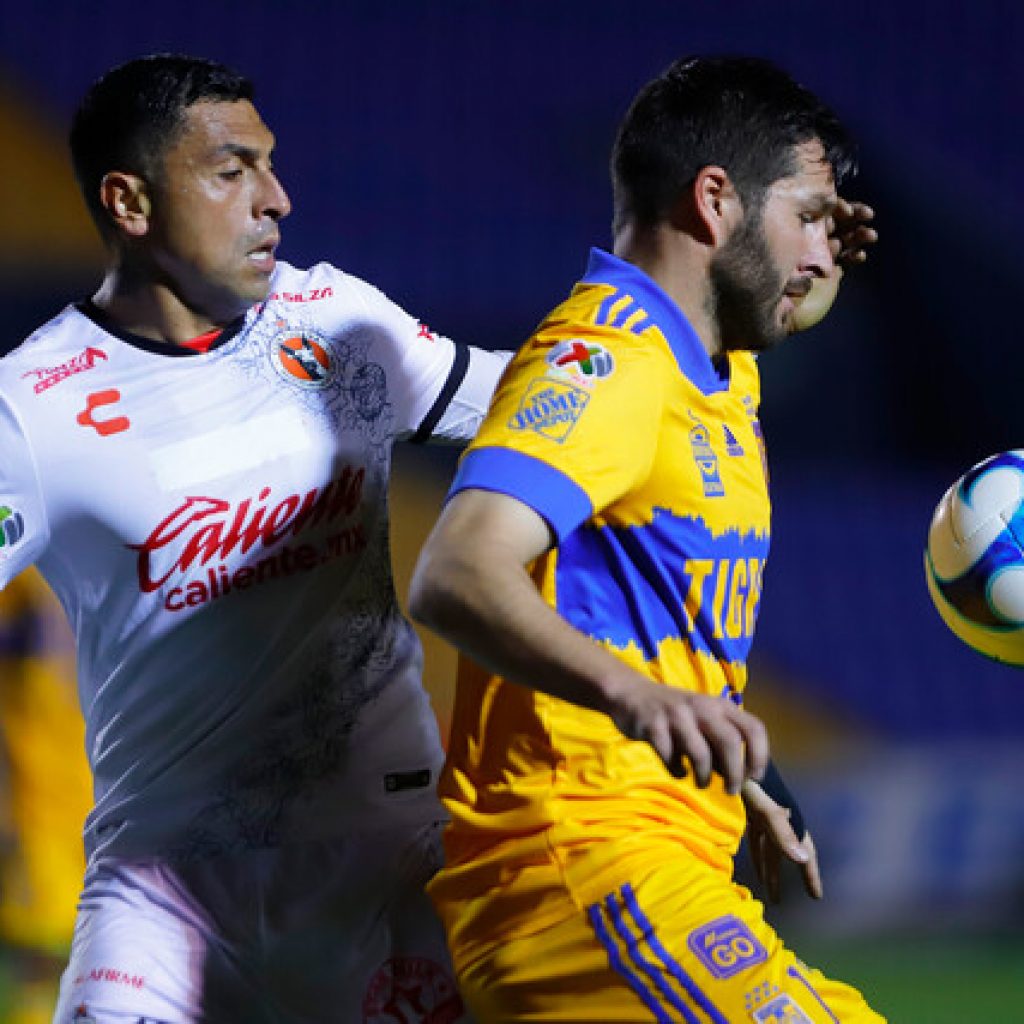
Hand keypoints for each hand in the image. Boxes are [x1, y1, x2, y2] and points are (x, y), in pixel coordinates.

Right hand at [609, 680, 768, 794]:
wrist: (632, 694)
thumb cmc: (675, 714)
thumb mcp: (703, 719)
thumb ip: (721, 741)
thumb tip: (742, 776)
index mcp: (720, 705)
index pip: (753, 728)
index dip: (760, 756)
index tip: (754, 777)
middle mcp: (702, 706)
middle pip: (730, 742)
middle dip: (735, 773)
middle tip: (731, 790)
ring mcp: (676, 715)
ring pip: (701, 753)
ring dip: (704, 777)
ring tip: (701, 783)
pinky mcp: (653, 725)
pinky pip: (671, 757)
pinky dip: (677, 771)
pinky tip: (677, 770)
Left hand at [742, 778, 821, 901]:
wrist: (731, 754)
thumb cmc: (750, 780)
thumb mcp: (766, 807)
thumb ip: (782, 832)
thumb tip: (802, 860)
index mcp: (788, 819)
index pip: (804, 852)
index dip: (810, 874)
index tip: (816, 897)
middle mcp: (779, 818)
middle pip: (784, 854)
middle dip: (783, 877)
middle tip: (780, 902)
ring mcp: (764, 814)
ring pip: (768, 848)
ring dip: (768, 869)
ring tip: (768, 893)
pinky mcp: (749, 809)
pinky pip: (755, 837)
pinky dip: (755, 853)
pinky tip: (753, 866)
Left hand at [789, 197, 876, 331]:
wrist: (782, 310)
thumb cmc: (778, 276)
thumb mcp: (787, 242)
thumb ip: (800, 218)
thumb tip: (822, 200)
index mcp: (801, 228)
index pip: (824, 210)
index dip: (839, 207)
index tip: (847, 210)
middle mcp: (812, 240)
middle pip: (839, 222)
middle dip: (856, 215)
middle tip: (868, 215)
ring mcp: (822, 256)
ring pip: (847, 239)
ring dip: (860, 234)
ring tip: (870, 236)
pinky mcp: (831, 274)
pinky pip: (847, 260)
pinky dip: (855, 255)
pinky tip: (860, 256)